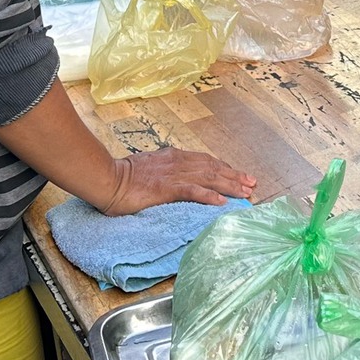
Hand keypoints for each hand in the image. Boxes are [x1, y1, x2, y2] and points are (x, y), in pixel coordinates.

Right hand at [96, 148, 255, 215]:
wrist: (106, 178)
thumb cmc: (123, 176)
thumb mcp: (149, 168)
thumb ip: (165, 171)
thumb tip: (176, 179)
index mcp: (174, 157)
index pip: (206, 161)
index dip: (225, 168)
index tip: (239, 175)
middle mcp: (178, 162)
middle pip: (213, 168)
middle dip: (234, 176)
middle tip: (252, 184)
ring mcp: (173, 174)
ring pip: (209, 178)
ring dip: (229, 185)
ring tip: (245, 193)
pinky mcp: (166, 188)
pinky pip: (192, 191)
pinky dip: (209, 196)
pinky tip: (221, 203)